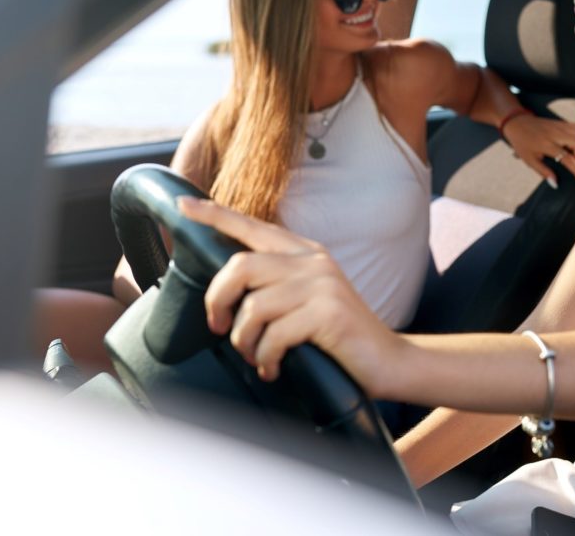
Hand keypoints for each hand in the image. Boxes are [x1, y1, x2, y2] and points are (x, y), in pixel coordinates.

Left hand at [177, 197, 402, 392]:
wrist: (390, 360)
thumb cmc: (341, 337)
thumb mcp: (309, 300)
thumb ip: (278, 286)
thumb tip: (230, 295)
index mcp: (307, 253)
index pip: (252, 226)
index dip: (215, 215)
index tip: (184, 205)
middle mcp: (313, 262)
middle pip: (240, 266)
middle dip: (217, 300)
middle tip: (219, 327)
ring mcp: (322, 286)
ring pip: (253, 306)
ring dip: (245, 341)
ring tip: (257, 356)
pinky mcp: (328, 313)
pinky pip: (274, 335)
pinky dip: (266, 358)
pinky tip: (274, 368)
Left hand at [502, 114, 574, 188]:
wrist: (517, 123)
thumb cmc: (522, 143)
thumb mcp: (529, 160)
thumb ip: (543, 172)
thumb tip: (555, 184)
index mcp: (547, 145)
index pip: (568, 159)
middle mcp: (555, 134)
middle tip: (573, 161)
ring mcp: (559, 126)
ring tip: (572, 152)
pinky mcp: (562, 122)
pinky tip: (572, 143)